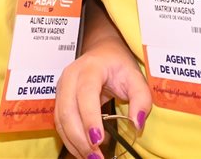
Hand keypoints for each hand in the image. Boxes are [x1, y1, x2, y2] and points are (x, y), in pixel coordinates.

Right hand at [55, 38, 151, 157]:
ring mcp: (61, 88)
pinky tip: (84, 151)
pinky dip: (71, 140)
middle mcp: (70, 77)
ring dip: (74, 143)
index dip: (90, 119)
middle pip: (68, 111)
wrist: (102, 52)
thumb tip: (137, 124)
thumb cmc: (118, 64)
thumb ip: (141, 99)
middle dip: (80, 138)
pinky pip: (60, 124)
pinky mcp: (59, 100)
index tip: (98, 141)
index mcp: (90, 68)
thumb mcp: (135, 76)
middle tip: (96, 157)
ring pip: (61, 120)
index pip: (86, 94)